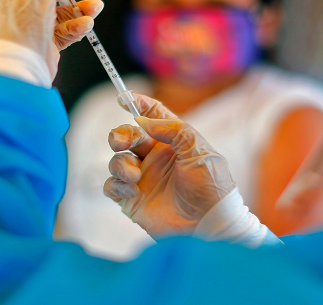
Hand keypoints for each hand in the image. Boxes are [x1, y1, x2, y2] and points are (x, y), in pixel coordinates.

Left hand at [0, 0, 102, 78]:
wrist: (16, 67)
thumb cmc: (18, 29)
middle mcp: (22, 11)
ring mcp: (35, 29)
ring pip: (63, 15)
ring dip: (81, 9)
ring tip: (96, 6)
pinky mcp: (46, 46)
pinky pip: (65, 33)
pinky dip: (77, 27)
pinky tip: (87, 24)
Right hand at [104, 94, 235, 236]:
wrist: (210, 225)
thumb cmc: (211, 187)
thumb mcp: (199, 151)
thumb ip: (173, 130)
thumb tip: (144, 120)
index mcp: (173, 142)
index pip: (153, 116)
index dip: (138, 104)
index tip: (123, 96)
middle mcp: (156, 158)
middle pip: (127, 136)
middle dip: (120, 135)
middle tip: (123, 142)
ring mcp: (143, 178)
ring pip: (116, 160)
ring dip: (121, 164)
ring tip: (135, 176)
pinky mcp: (132, 200)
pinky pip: (111, 185)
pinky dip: (117, 184)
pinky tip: (133, 191)